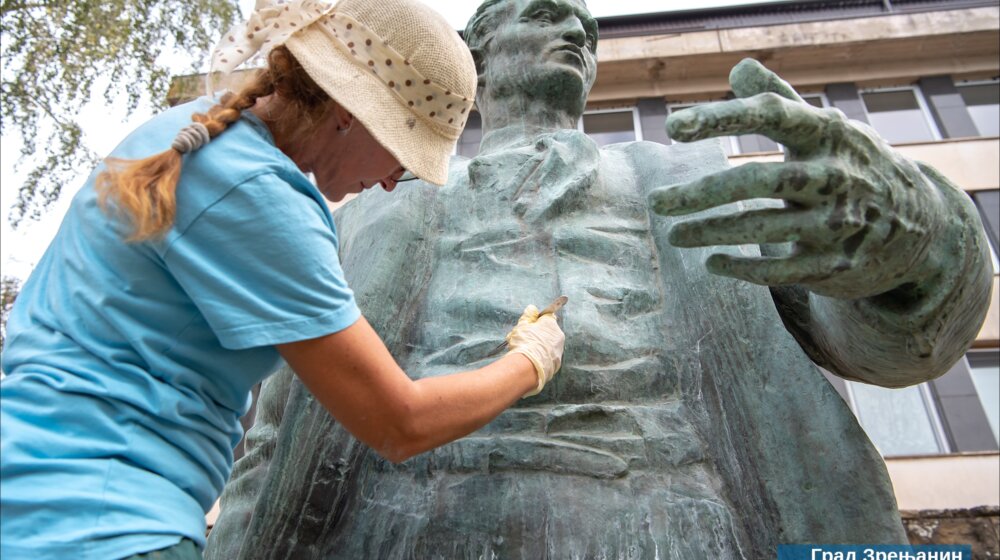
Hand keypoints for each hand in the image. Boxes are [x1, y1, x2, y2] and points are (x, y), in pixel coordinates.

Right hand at [506, 304, 564, 396]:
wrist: (528, 367)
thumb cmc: (524, 343)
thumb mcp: (522, 325)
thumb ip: (528, 315)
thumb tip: (532, 308)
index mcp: (551, 324)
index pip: (547, 317)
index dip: (536, 320)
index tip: (528, 325)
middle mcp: (558, 336)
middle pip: (547, 331)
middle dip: (536, 334)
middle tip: (522, 339)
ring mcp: (559, 351)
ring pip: (547, 345)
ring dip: (538, 346)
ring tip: (524, 351)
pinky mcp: (556, 363)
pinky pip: (548, 357)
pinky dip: (541, 357)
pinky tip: (530, 360)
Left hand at [649, 58, 951, 299]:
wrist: (918, 227)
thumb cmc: (853, 167)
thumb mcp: (827, 130)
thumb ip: (782, 101)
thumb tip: (739, 68)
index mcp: (828, 134)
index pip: (771, 115)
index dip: (722, 117)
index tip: (674, 127)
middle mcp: (834, 176)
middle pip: (758, 180)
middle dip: (701, 192)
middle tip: (657, 202)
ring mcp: (837, 223)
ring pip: (762, 227)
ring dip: (711, 232)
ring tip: (673, 234)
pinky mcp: (835, 264)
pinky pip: (779, 270)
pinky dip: (741, 268)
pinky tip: (711, 262)